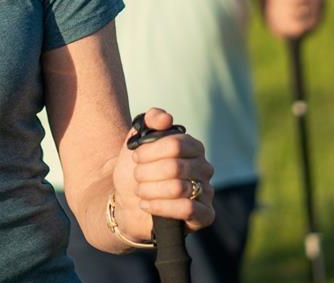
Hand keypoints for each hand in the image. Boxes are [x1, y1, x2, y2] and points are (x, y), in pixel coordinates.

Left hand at [111, 108, 214, 240]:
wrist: (127, 200)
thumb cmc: (136, 169)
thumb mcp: (137, 140)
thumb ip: (149, 121)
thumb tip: (165, 118)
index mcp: (193, 147)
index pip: (176, 144)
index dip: (150, 151)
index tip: (135, 156)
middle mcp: (204, 168)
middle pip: (175, 167)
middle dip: (147, 172)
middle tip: (137, 176)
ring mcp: (207, 192)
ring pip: (178, 188)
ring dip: (150, 189)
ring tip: (140, 190)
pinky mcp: (205, 215)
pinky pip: (187, 209)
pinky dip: (160, 206)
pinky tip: (145, 204)